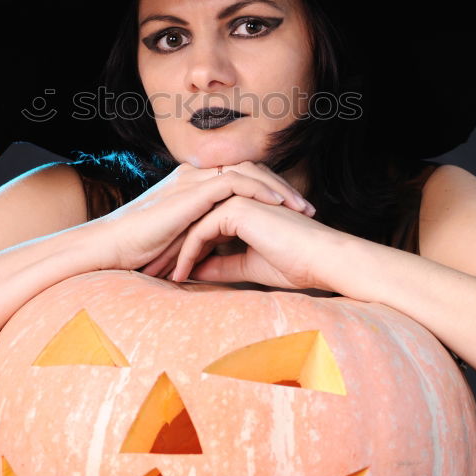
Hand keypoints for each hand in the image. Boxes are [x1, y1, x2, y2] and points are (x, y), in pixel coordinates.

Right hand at [100, 161, 313, 273]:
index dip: (270, 192)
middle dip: (282, 188)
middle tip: (307, 210)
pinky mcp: (192, 191)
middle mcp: (195, 176)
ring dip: (279, 189)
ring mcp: (194, 180)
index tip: (293, 214)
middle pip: (251, 169)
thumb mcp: (182, 241)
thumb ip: (205, 238)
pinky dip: (260, 191)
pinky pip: (235, 182)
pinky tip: (278, 207)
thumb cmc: (140, 251)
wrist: (112, 248)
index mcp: (193, 185)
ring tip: (301, 209)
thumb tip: (229, 254)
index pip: (242, 177)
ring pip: (249, 171)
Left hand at [158, 194, 332, 290]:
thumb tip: (195, 273)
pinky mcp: (236, 207)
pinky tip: (180, 276)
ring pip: (192, 225)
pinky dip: (188, 254)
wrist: (322, 259)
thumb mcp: (249, 267)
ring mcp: (236, 198)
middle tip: (153, 273)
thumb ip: (222, 266)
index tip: (169, 274)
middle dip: (171, 249)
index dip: (184, 250)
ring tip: (159, 276)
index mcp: (241, 208)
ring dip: (174, 251)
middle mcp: (236, 198)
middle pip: (192, 222)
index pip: (202, 226)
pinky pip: (201, 231)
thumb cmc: (295, 263)